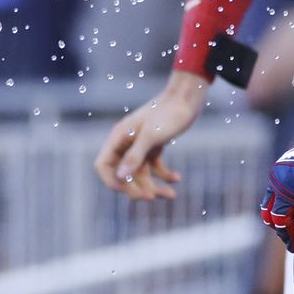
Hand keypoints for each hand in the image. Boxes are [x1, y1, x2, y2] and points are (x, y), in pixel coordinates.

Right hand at [93, 72, 207, 199]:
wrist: (189, 96)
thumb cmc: (170, 112)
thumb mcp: (152, 135)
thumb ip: (135, 155)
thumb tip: (120, 176)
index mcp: (119, 137)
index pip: (103, 165)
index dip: (112, 181)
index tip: (128, 191)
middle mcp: (126, 142)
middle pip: (123, 173)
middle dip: (136, 187)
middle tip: (152, 197)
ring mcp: (141, 144)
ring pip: (141, 173)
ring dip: (154, 185)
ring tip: (172, 195)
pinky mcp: (155, 144)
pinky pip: (155, 166)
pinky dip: (164, 174)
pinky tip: (177, 179)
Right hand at [261, 101, 293, 251]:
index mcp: (288, 186)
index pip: (279, 219)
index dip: (287, 235)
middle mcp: (278, 179)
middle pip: (269, 213)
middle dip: (281, 227)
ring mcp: (278, 172)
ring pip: (271, 202)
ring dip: (282, 213)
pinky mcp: (283, 167)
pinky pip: (277, 190)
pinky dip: (284, 201)